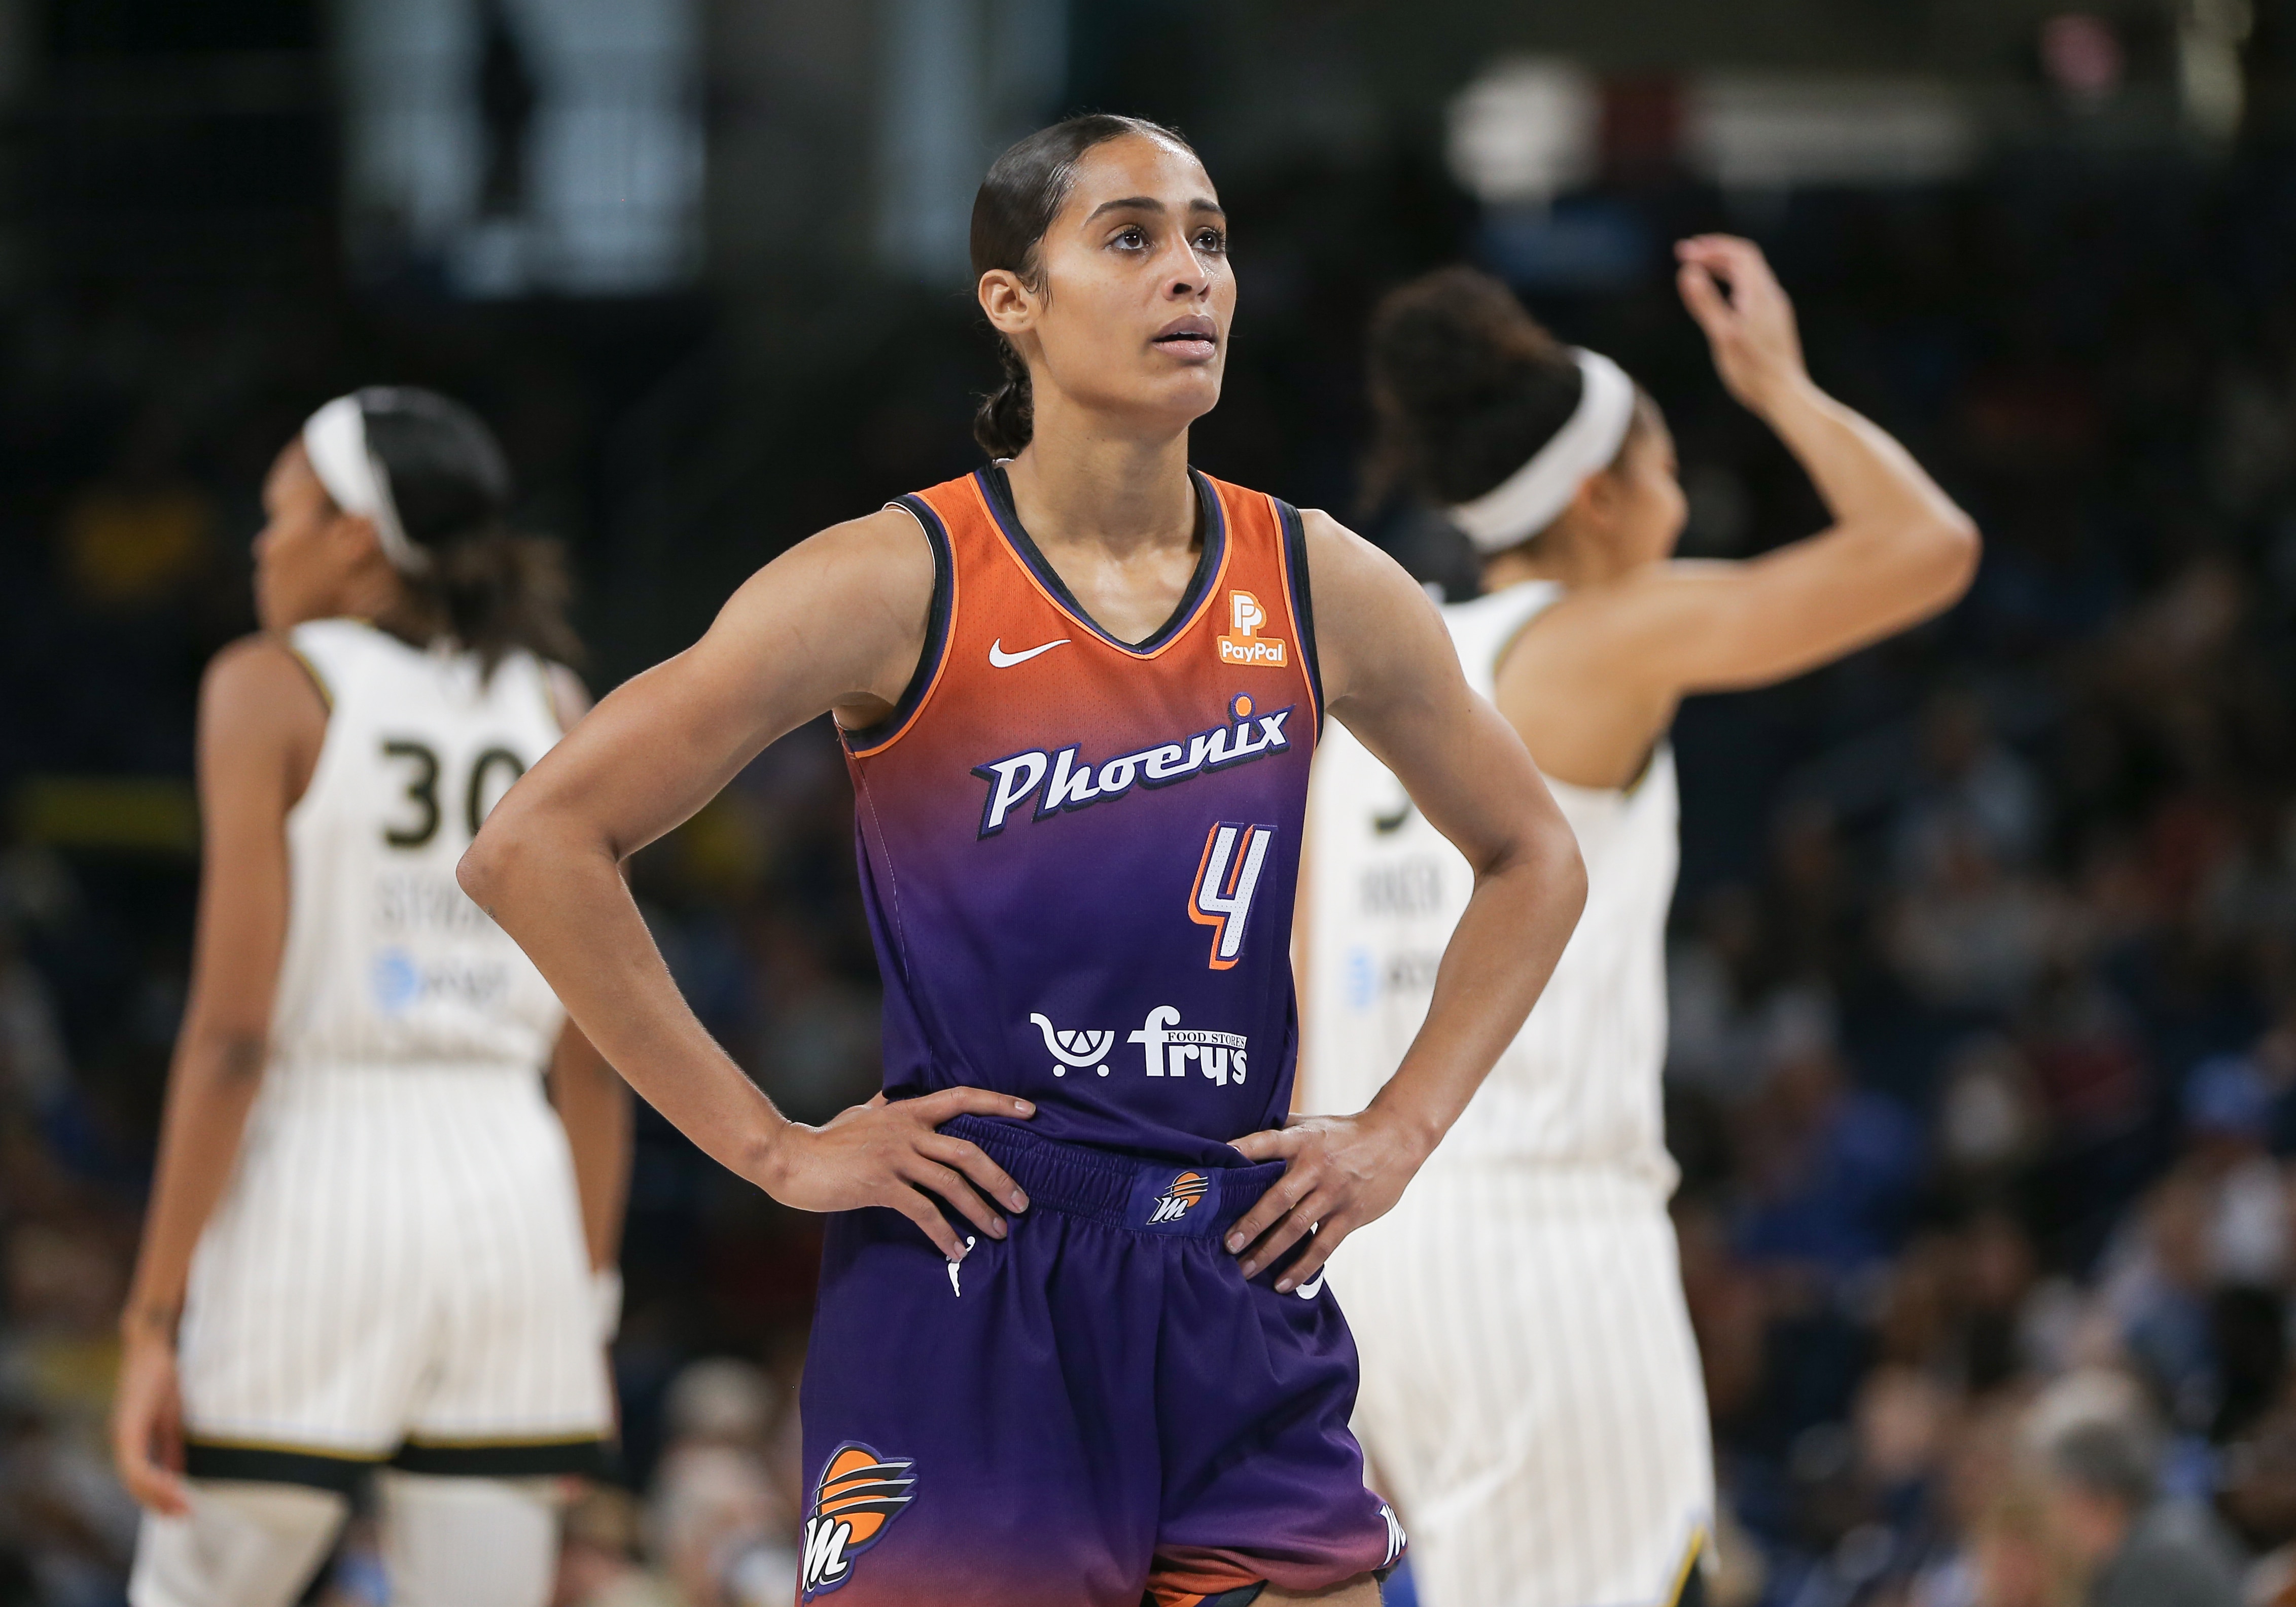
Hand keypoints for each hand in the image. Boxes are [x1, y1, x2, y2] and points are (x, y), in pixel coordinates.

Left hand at [112, 1323, 189, 1515]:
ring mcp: (122, 1436)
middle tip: (184, 1516)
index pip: (141, 1479)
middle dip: (159, 1503)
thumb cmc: (163, 1377)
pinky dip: (153, 1479)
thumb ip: (171, 1444)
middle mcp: (122, 1441)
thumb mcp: (172, 1416)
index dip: (159, 1497)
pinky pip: (136, 1464)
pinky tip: (174, 1486)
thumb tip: (178, 1471)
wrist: (152, 1346)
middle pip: (135, 1486)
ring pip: (133, 1480)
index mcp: (132, 1440)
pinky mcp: (127, 1429)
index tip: (183, 1509)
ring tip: (182, 1507)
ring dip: (157, 1496)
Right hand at [755, 1086, 1033, 1261]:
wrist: (792, 1158)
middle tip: (1022, 1203)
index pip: (962, 1098)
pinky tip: (957, 1251)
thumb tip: (896, 1092)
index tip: (1030, 1112)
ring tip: (999, 1232)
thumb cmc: (828, 1138)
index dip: (998, 1102)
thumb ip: (886, 1105)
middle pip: (968, 1151)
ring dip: (980, 1210)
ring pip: (951, 1183)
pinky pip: (923, 1211)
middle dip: (1000, 1178)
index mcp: (907, 1110)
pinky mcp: (880, 1184)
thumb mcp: (863, 1112)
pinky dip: (944, 1233)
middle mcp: (907, 1130)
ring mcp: (894, 1157)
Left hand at [1225, 1106, 1433, 1292]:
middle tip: (1227, 1245)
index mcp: (1303, 1140)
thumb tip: (1238, 1136)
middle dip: (1251, 1223)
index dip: (1244, 1149)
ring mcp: (1334, 1193)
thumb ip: (1280, 1130)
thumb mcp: (1313, 1122)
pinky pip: (1323, 1246)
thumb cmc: (1345, 1132)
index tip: (1219, 1162)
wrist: (1396, 1140)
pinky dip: (1302, 1267)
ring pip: (1297, 1227)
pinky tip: (1283, 1283)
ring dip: (1269, 1251)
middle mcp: (1316, 1167)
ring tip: (1245, 1270)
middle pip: (1278, 1197)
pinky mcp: (1350, 1215)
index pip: (1269, 1142)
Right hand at [1675, 235, 1807, 414]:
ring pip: (1749, 276)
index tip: (1685, 251)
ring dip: (1723, 268)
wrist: (1785, 395)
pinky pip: (1752, 291)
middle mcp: (1771, 296)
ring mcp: (1774, 309)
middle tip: (1687, 255)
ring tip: (1700, 270)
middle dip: (1715, 253)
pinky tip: (1722, 297)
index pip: (1739, 254)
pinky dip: (1732, 284)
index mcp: (1760, 294)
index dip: (1712, 246)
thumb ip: (1705, 302)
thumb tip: (1688, 271)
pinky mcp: (1773, 323)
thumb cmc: (1753, 370)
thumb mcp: (1723, 335)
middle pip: (1744, 261)